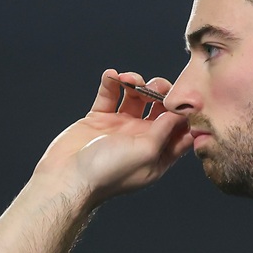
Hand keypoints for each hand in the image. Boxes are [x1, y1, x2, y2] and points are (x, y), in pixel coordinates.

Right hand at [34, 68, 191, 204]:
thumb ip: (165, 130)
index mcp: (159, 153)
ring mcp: (120, 128)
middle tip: (155, 85)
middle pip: (160, 109)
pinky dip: (111, 83)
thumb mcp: (146, 151)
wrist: (68, 177)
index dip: (185, 113)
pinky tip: (112, 75)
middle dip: (161, 93)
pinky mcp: (99, 119)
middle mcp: (142, 139)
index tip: (185, 97)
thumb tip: (182, 113)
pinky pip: (109, 95)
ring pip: (136, 98)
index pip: (181, 129)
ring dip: (135, 84)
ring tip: (128, 78)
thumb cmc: (109, 172)